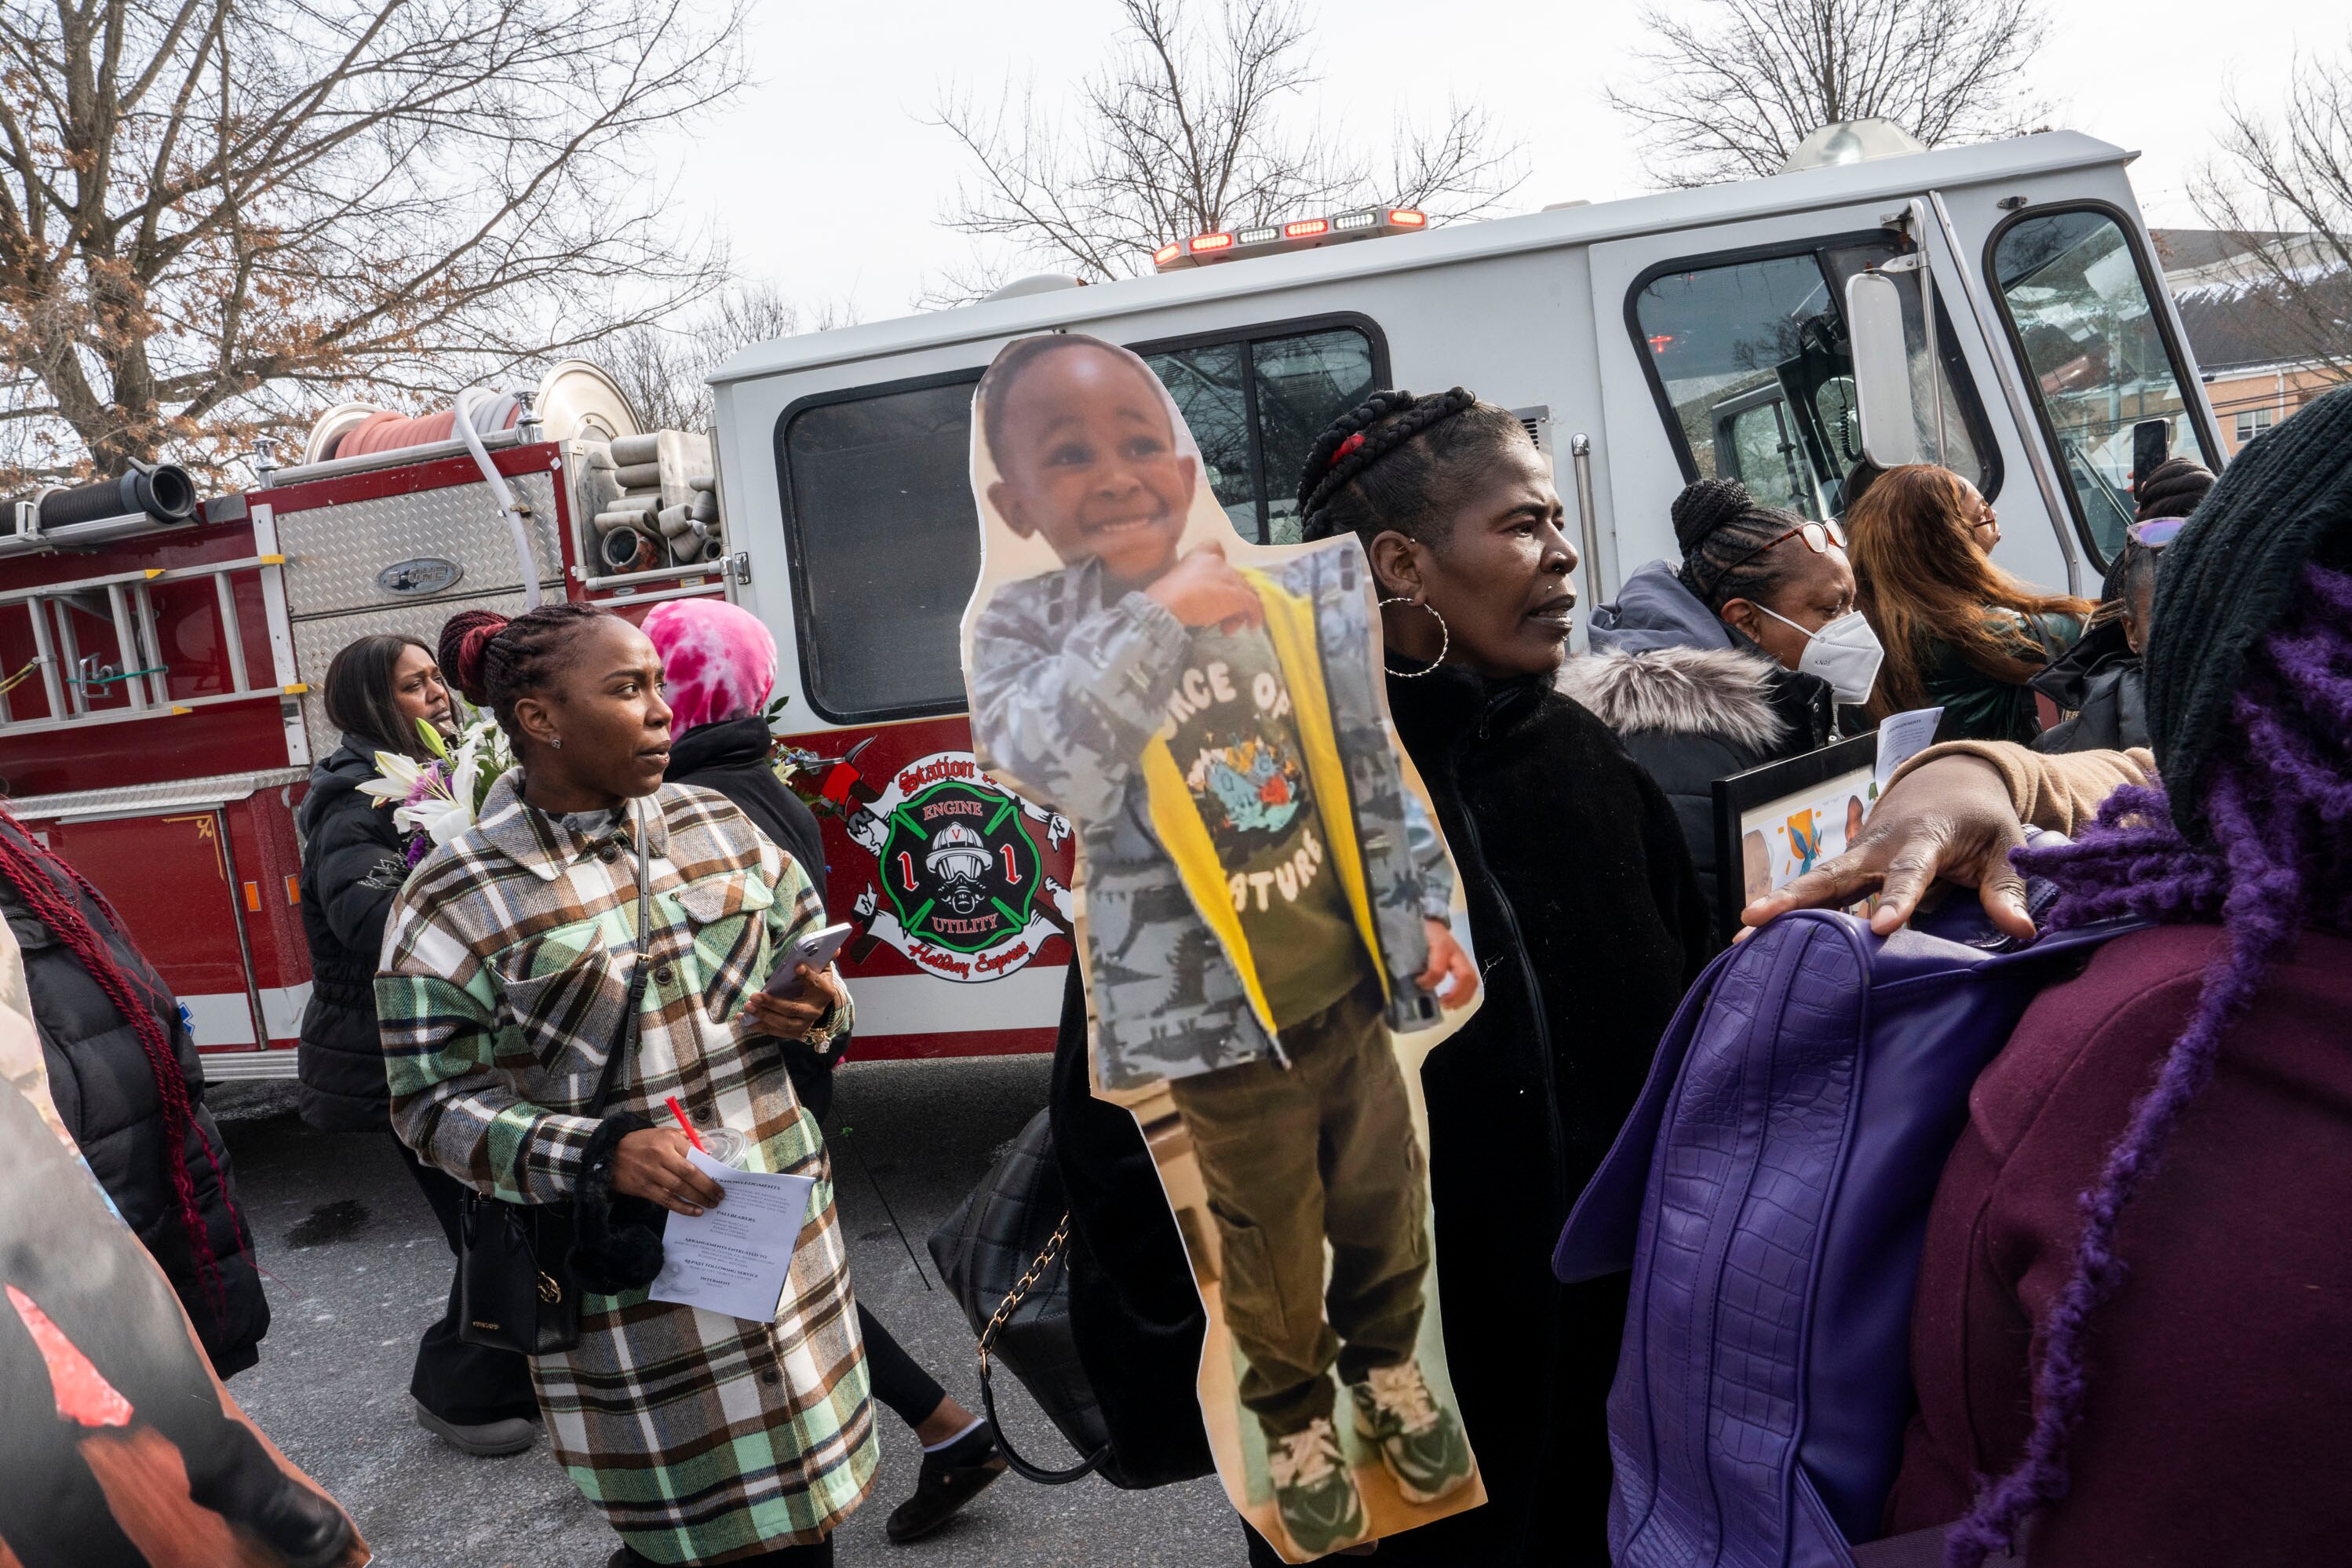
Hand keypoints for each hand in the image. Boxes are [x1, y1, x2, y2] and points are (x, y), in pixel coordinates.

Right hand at [613, 1128, 724, 1215]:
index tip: (721, 1178)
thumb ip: (686, 1137)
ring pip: (679, 1188)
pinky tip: (694, 1211)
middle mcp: (660, 1156)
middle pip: (689, 1174)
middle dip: (707, 1187)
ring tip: (711, 1205)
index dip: (709, 1168)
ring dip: (698, 1198)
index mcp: (668, 1140)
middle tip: (720, 1196)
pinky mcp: (643, 1188)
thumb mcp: (663, 1132)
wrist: (609, 1152)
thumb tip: (709, 1146)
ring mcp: (651, 1173)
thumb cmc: (640, 1142)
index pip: (694, 1155)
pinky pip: (666, 1200)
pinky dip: (682, 1207)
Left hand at [743, 963, 846, 1038]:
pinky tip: (744, 1020)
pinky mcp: (795, 1033)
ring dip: (764, 1016)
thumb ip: (824, 958)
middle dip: (773, 1003)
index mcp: (825, 992)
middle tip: (754, 996)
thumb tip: (835, 947)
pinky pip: (775, 1031)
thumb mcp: (822, 969)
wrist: (818, 1004)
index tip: (797, 967)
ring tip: (748, 1006)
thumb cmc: (816, 982)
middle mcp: (816, 1011)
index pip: (816, 984)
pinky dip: (759, 1026)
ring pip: (783, 1023)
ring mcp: (805, 1024)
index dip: (808, 976)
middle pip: (793, 1009)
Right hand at [1143, 541, 1262, 631]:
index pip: (1214, 546)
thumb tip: (1205, 600)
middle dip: (1231, 598)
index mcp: (1197, 555)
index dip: (1220, 562)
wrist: (1166, 607)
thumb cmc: (1163, 599)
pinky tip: (1250, 625)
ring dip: (1239, 611)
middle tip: (1221, 618)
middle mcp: (1216, 561)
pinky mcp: (1236, 594)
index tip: (1219, 582)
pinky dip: (1254, 615)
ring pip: (1245, 591)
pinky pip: (1253, 604)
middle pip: (1234, 577)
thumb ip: (1191, 583)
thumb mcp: (1175, 584)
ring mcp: (1228, 577)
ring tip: (1228, 628)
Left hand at [1416, 918, 1478, 1007]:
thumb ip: (1408, 958)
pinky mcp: (1463, 963)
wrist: (1431, 919)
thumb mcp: (1411, 940)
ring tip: (1449, 1006)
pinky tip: (1454, 1002)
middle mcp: (1455, 953)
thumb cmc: (1419, 932)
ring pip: (1472, 980)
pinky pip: (1471, 981)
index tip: (1418, 984)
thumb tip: (1403, 981)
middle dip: (1456, 994)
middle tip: (1442, 1004)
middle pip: (1466, 976)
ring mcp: (1462, 958)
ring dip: (1463, 997)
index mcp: (1440, 946)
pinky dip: (1465, 994)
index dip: (1429, 981)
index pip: (1439, 969)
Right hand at [1740, 754, 2034, 939]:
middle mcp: (1879, 847)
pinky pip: (1817, 895)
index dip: (1897, 900)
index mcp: (1923, 839)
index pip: (1909, 873)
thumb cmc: (1979, 820)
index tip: (1881, 929)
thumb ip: (2006, 890)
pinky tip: (1755, 941)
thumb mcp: (2004, 848)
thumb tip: (2021, 934)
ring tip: (1740, 938)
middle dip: (1796, 897)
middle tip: (1758, 918)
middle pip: (1834, 874)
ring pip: (1814, 885)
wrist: (1948, 784)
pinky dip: (1787, 915)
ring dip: (1778, 909)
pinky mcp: (1849, 869)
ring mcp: (1858, 857)